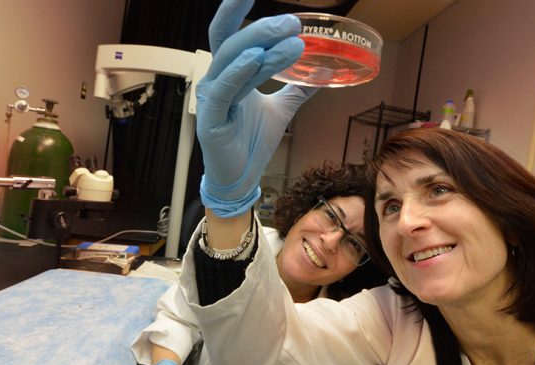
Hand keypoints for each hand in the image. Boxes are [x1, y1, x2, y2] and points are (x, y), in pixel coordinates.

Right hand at [196, 0, 316, 216]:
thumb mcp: (282, 109)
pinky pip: (225, 89)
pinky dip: (240, 71)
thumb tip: (324, 73)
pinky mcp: (210, 118)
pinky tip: (256, 58)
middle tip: (292, 22)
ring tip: (290, 39)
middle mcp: (218, 79)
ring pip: (233, 62)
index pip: (232, 34)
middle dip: (262, 27)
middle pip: (233, 42)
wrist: (240, 178)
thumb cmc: (252, 141)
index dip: (239, 11)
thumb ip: (298, 88)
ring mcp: (212, 97)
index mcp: (231, 73)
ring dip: (261, 46)